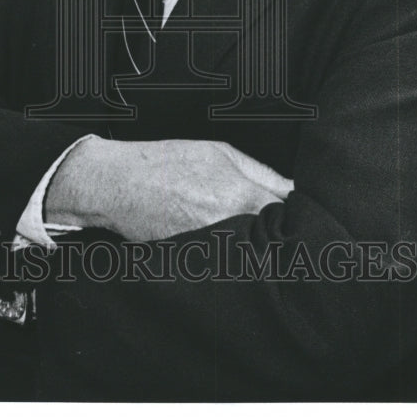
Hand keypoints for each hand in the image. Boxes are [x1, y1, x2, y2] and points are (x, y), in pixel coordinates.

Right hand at [45, 136, 292, 241]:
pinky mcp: (198, 264)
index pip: (289, 214)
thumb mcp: (218, 152)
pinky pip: (228, 261)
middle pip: (275, 240)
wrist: (116, 186)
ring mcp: (213, 250)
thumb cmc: (163, 164)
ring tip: (242, 231)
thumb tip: (292, 189)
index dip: (298, 213)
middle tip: (276, 224)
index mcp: (240, 197)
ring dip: (256, 245)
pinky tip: (222, 241)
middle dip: (280, 232)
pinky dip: (231, 254)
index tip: (299, 213)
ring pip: (252, 253)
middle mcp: (230, 228)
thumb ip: (261, 172)